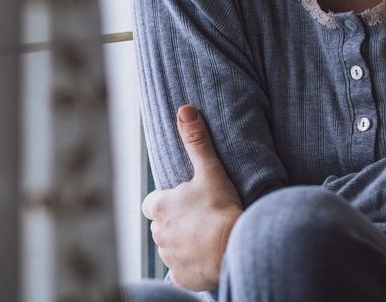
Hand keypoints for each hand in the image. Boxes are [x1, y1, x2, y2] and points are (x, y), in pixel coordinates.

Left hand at [140, 105, 243, 290]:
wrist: (234, 248)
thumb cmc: (221, 208)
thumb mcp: (210, 170)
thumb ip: (196, 141)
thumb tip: (185, 110)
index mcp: (160, 207)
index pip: (151, 203)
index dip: (165, 201)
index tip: (182, 200)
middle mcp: (158, 233)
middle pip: (161, 225)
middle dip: (175, 222)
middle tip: (199, 217)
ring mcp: (169, 256)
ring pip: (170, 247)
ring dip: (182, 243)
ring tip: (205, 237)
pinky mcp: (181, 276)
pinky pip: (179, 270)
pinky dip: (189, 265)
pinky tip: (204, 258)